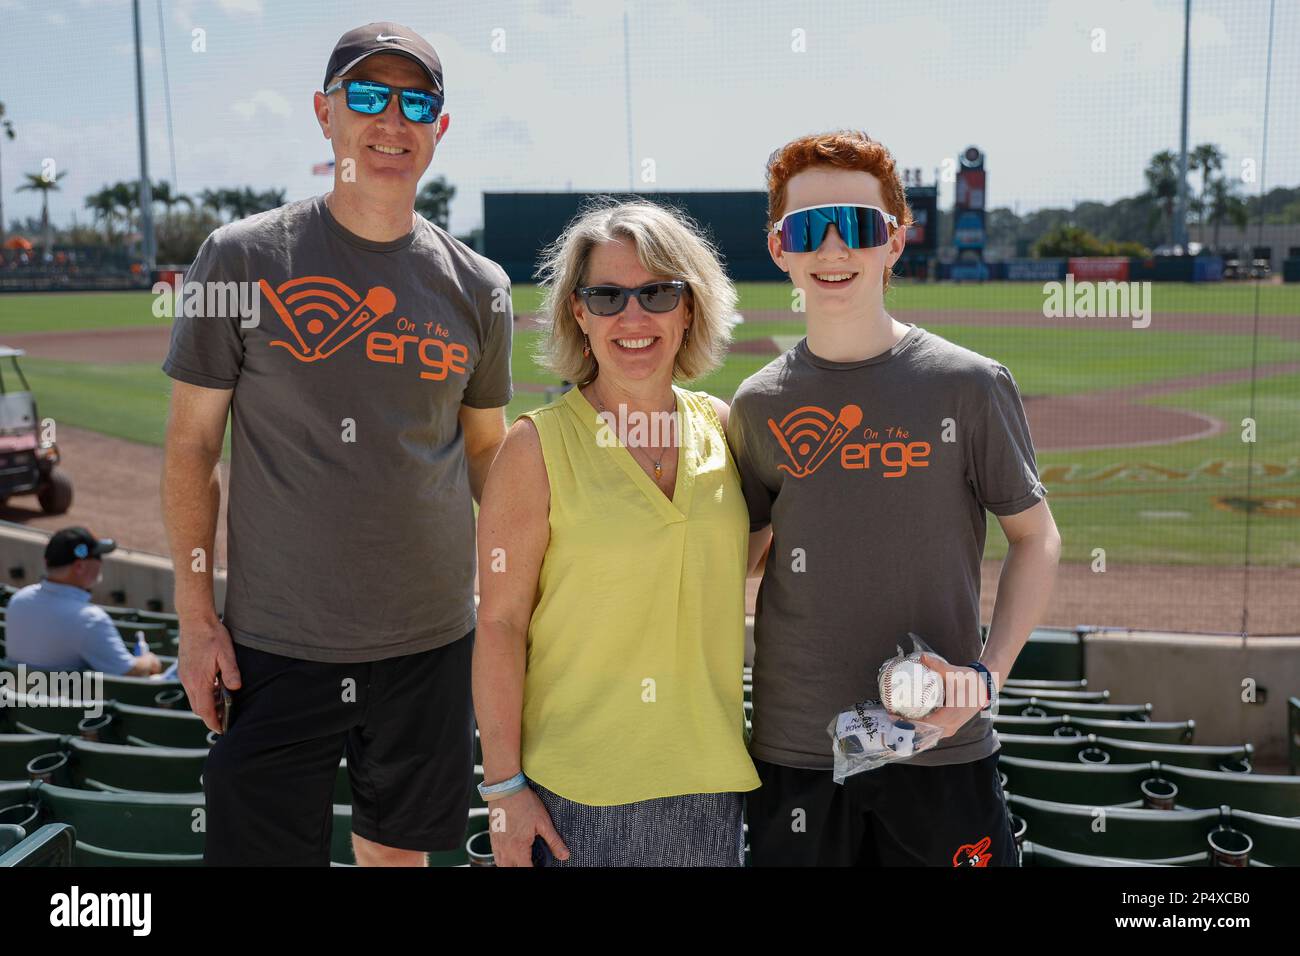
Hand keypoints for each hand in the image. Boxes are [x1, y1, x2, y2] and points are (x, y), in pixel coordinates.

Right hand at [178, 617, 240, 732]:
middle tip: (225, 719)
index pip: (206, 710)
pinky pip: (192, 689)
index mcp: (199, 681)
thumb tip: (236, 688)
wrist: (194, 620)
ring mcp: (184, 676)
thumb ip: (231, 672)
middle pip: (198, 708)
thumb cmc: (212, 635)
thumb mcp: (227, 653)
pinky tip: (214, 687)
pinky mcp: (184, 670)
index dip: (214, 722)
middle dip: (210, 716)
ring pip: (194, 699)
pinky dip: (202, 694)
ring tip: (222, 704)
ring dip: (206, 705)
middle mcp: (189, 682)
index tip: (222, 730)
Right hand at [486, 787, 569, 866]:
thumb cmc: (524, 803)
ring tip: (521, 860)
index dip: (534, 870)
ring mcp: (496, 844)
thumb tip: (564, 855)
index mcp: (518, 848)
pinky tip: (510, 852)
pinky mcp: (492, 837)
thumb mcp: (543, 822)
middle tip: (531, 862)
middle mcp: (505, 849)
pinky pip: (495, 854)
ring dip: (510, 865)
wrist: (505, 789)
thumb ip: (554, 841)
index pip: (526, 870)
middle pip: (511, 869)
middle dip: (521, 868)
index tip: (541, 866)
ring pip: (501, 864)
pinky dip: (502, 858)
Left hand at [888, 653, 989, 739]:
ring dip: (912, 729)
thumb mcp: (954, 673)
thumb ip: (937, 666)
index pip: (925, 724)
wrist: (984, 688)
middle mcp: (950, 726)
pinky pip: (932, 733)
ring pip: (927, 735)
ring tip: (895, 720)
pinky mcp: (950, 728)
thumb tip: (922, 657)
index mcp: (950, 716)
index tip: (892, 715)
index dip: (907, 722)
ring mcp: (951, 729)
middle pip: (923, 733)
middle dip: (905, 727)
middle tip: (889, 717)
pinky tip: (908, 722)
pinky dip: (920, 729)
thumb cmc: (969, 681)